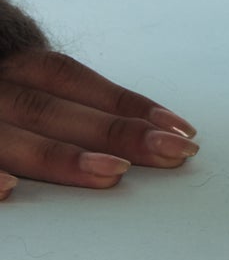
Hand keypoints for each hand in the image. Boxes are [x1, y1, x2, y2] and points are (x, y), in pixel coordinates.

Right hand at [0, 46, 198, 197]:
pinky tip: (7, 193)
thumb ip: (63, 101)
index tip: (181, 130)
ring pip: (8, 134)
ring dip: (61, 157)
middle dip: (113, 131)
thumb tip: (147, 130)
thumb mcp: (15, 82)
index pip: (71, 80)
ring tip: (112, 174)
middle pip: (51, 107)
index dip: (124, 103)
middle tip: (169, 152)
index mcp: (8, 66)